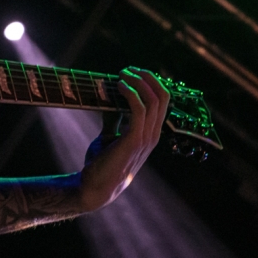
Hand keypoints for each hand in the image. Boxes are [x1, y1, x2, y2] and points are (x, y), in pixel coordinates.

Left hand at [77, 67, 170, 210]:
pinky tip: (119, 86)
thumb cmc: (102, 163)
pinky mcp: (134, 140)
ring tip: (122, 74)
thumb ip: (114, 119)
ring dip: (138, 81)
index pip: (163, 100)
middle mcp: (153, 134)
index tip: (132, 72)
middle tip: (127, 69)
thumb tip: (107, 100)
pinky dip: (131, 93)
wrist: (94, 188)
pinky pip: (139, 109)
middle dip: (146, 77)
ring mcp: (146, 138)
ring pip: (154, 99)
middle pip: (163, 96)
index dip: (150, 81)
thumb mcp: (109, 136)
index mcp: (150, 133)